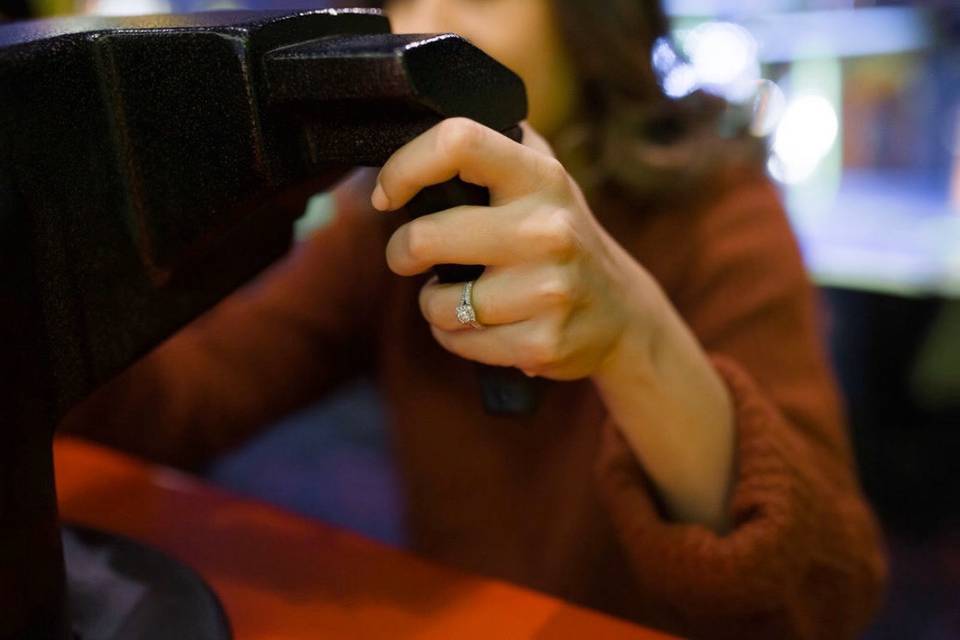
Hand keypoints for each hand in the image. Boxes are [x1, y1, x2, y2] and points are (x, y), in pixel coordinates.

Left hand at [373, 118, 663, 380]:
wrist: (621, 312)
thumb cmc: (559, 236)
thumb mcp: (541, 176)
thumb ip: (491, 145)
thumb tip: (414, 122)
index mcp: (540, 176)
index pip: (456, 142)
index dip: (405, 166)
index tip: (387, 192)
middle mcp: (547, 228)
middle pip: (426, 237)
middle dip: (402, 252)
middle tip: (411, 255)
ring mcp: (548, 289)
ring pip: (437, 302)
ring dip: (434, 302)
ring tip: (461, 294)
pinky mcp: (542, 342)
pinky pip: (458, 340)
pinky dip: (455, 336)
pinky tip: (482, 325)